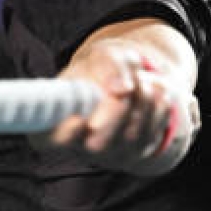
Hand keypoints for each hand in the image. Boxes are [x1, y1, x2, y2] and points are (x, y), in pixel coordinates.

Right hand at [33, 37, 189, 174]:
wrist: (126, 80)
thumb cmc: (102, 68)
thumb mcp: (102, 56)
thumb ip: (109, 66)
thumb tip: (122, 88)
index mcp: (56, 121)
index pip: (52, 139)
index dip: (66, 132)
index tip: (81, 117)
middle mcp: (79, 144)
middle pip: (96, 145)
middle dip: (116, 112)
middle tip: (130, 86)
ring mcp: (108, 154)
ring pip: (128, 138)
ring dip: (142, 103)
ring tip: (143, 80)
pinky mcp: (135, 153)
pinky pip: (151, 136)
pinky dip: (157, 109)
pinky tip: (156, 90)